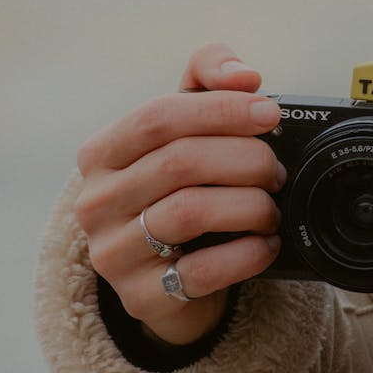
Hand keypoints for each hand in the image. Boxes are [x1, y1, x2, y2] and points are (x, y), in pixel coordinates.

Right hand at [75, 43, 285, 344]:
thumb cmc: (175, 193)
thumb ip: (206, 82)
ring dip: (249, 205)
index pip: (159, 116)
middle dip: (244, 160)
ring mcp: (113, 253)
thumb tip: (244, 74)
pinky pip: (202, 271)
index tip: (269, 113)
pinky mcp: (141, 297)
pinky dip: (246, 255)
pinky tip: (265, 246)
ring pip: (190, 213)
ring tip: (272, 208)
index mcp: (101, 154)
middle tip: (277, 170)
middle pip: (180, 163)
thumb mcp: (182, 133)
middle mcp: (96, 202)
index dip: (221, 109)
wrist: (162, 280)